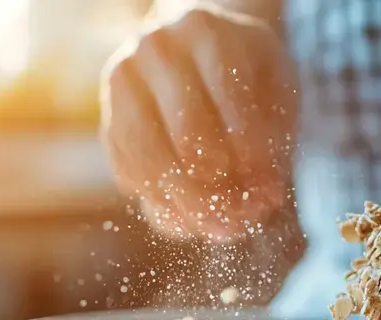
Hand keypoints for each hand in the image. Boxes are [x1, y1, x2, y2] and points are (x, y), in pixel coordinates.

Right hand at [99, 4, 297, 241]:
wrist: (191, 53)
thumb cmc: (244, 75)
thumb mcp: (273, 89)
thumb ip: (273, 137)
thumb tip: (262, 198)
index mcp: (203, 29)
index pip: (230, 94)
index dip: (253, 151)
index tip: (272, 188)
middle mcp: (155, 50)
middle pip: (187, 134)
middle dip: (222, 187)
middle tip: (248, 218)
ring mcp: (123, 87)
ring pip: (150, 161)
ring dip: (189, 206)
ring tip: (223, 229)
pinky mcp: (107, 124)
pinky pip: (130, 176)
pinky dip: (163, 206)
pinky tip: (194, 221)